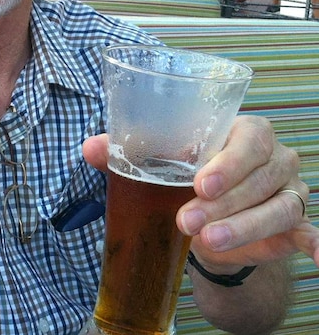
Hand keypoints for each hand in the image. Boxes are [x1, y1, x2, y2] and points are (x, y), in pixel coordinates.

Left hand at [83, 116, 318, 271]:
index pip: (247, 139)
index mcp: (244, 132)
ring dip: (244, 227)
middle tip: (186, 220)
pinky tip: (313, 253)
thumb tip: (89, 147)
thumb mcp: (155, 163)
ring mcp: (289, 190)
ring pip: (279, 207)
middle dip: (223, 202)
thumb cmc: (183, 177)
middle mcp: (274, 157)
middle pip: (260, 176)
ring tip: (207, 241)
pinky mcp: (295, 223)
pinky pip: (310, 231)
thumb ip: (124, 152)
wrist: (204, 218)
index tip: (198, 184)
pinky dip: (313, 241)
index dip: (227, 162)